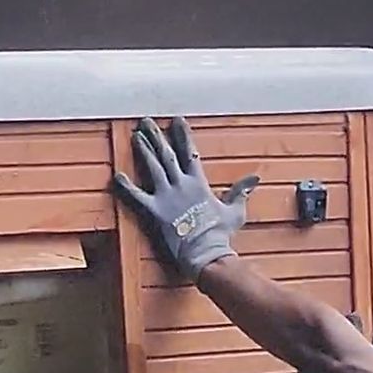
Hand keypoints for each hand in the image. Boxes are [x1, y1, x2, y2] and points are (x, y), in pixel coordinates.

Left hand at [112, 117, 257, 279]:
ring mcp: (167, 197)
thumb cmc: (220, 233)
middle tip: (146, 121)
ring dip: (143, 151)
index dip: (182, 135)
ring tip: (135, 136)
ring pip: (152, 167)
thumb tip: (256, 178)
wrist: (205, 251)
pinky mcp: (154, 211)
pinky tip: (117, 175)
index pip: (189, 152)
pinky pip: (136, 197)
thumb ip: (241, 192)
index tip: (176, 120)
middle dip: (156, 136)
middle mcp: (181, 185)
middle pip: (166, 155)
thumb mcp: (235, 210)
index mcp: (199, 183)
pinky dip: (126, 187)